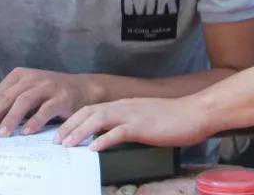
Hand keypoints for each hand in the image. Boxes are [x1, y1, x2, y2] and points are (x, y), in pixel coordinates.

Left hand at [0, 67, 98, 137]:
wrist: (83, 88)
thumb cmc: (50, 94)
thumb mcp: (28, 92)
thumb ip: (10, 103)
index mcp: (20, 76)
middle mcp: (32, 78)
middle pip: (7, 97)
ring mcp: (47, 86)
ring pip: (24, 101)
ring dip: (11, 118)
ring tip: (1, 134)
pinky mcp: (61, 97)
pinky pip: (46, 109)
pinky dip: (35, 121)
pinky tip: (26, 132)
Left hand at [56, 95, 210, 150]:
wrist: (196, 112)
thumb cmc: (175, 118)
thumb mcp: (147, 117)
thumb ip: (130, 122)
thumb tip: (114, 134)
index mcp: (125, 104)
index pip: (93, 108)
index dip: (75, 119)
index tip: (62, 132)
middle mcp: (125, 106)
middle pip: (89, 112)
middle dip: (70, 125)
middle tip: (56, 140)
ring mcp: (133, 115)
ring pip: (98, 119)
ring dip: (79, 132)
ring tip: (67, 145)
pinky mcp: (142, 126)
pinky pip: (118, 132)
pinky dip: (103, 140)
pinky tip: (93, 149)